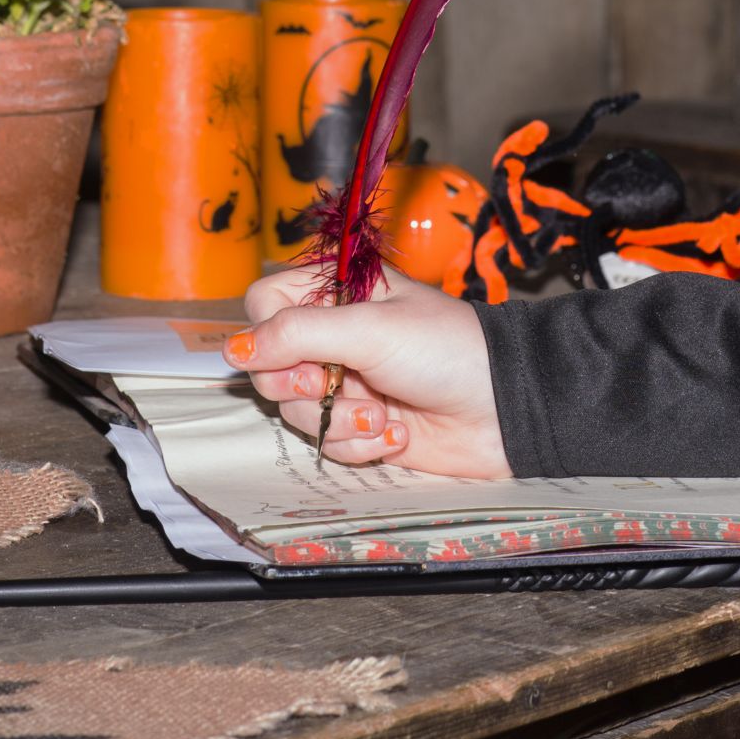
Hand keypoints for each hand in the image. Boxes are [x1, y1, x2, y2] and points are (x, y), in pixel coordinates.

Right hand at [228, 263, 509, 477]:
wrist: (506, 408)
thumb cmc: (446, 350)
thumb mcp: (370, 328)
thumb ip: (296, 334)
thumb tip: (233, 349)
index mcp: (337, 295)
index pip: (263, 304)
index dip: (268, 332)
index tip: (297, 349)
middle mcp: (335, 338)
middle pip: (269, 365)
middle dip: (301, 384)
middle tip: (334, 384)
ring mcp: (348, 384)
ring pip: (294, 410)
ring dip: (337, 420)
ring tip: (381, 415)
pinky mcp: (363, 427)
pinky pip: (327, 443)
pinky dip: (359, 444)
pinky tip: (396, 434)